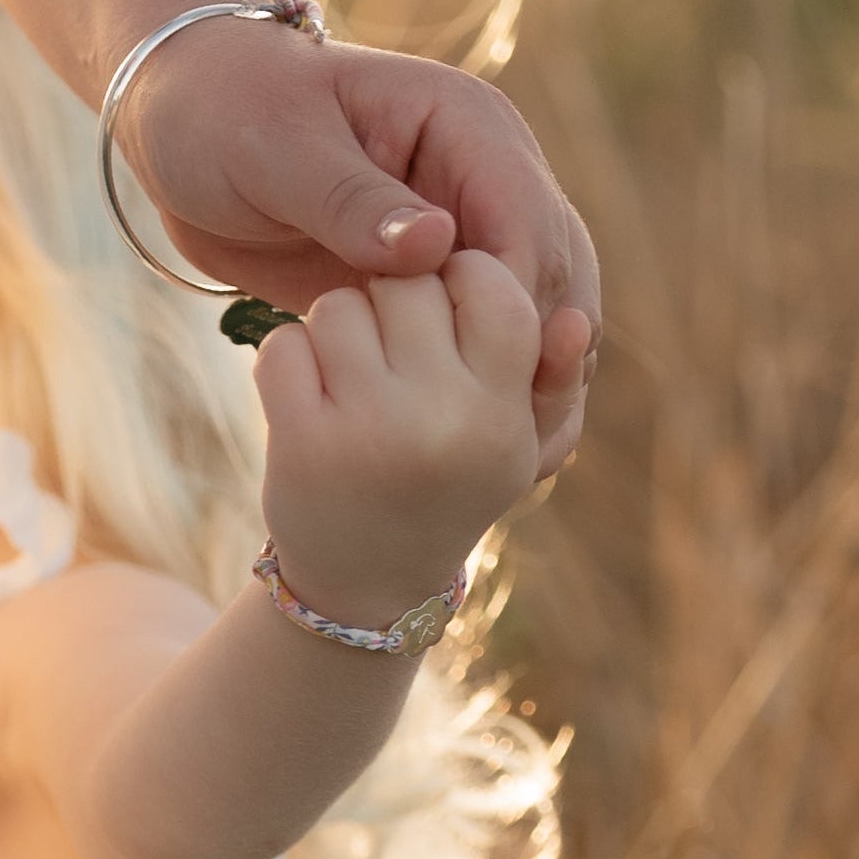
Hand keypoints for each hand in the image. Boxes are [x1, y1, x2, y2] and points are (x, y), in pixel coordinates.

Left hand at [115, 20, 596, 479]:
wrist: (181, 122)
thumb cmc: (222, 115)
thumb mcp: (278, 151)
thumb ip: (352, 200)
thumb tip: (436, 247)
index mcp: (467, 124)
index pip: (527, 221)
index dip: (524, 300)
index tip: (504, 377)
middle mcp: (485, 173)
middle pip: (552, 272)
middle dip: (544, 352)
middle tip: (525, 437)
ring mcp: (465, 227)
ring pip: (533, 311)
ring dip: (531, 378)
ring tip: (523, 456)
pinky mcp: (435, 276)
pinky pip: (484, 335)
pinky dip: (492, 383)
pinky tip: (490, 443)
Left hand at [250, 252, 542, 627]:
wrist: (370, 582)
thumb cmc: (453, 487)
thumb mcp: (516, 444)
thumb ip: (552, 378)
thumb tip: (574, 320)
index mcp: (500, 417)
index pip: (492, 288)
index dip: (464, 276)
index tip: (448, 300)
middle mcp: (440, 422)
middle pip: (410, 284)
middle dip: (396, 298)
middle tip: (395, 345)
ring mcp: (367, 432)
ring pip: (340, 307)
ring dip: (339, 326)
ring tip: (354, 372)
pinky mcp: (301, 443)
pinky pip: (284, 345)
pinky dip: (289, 358)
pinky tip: (310, 392)